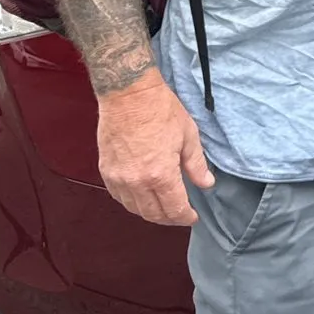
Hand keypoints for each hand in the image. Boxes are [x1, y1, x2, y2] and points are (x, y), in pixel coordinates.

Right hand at [95, 70, 213, 226]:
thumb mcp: (188, 135)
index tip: (192, 217)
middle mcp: (137, 182)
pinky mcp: (106, 171)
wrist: (129, 94)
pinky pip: (119, 197)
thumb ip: (197, 165)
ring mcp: (119, 178)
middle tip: (179, 215)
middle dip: (169, 219)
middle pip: (153, 215)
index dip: (185, 217)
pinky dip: (131, 202)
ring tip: (162, 208)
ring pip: (134, 209)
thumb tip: (207, 184)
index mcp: (161, 175)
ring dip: (150, 213)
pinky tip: (141, 197)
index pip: (174, 210)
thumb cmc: (160, 109)